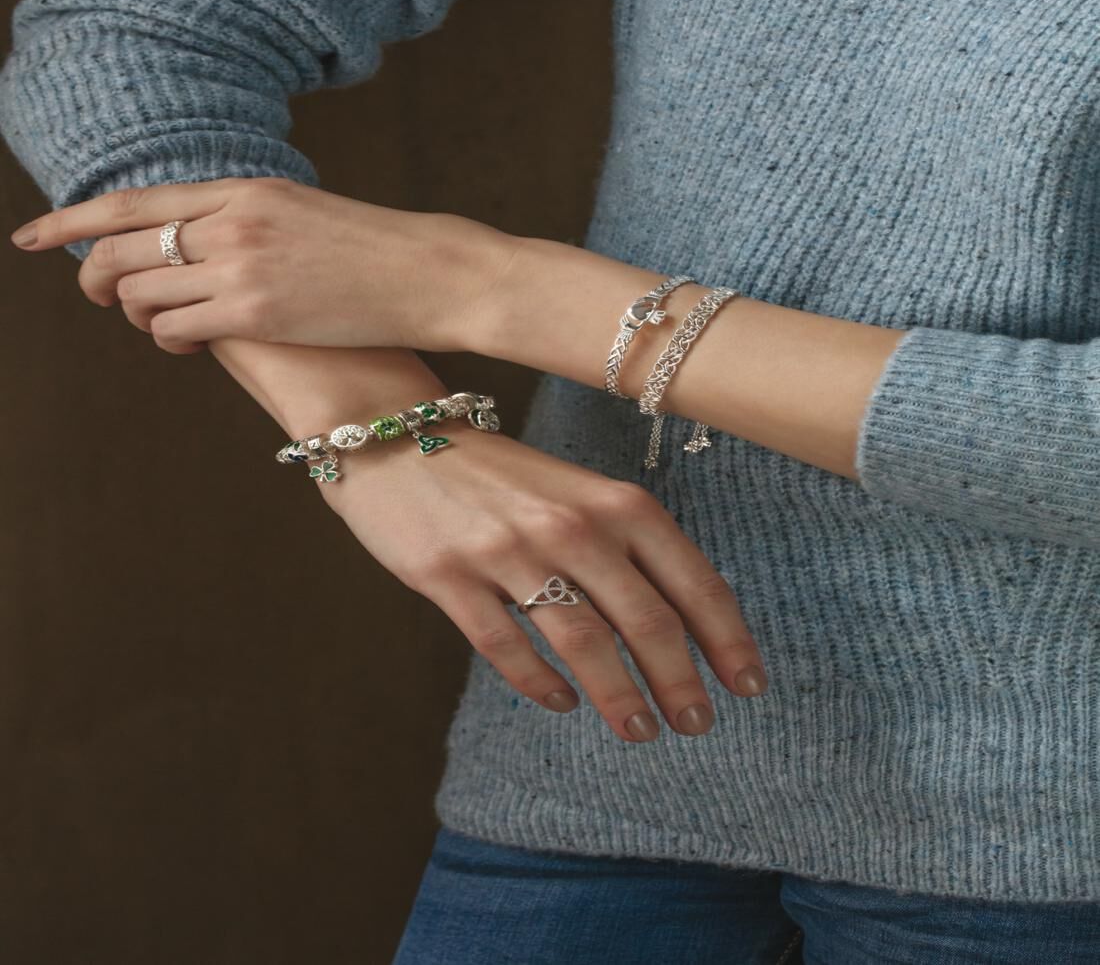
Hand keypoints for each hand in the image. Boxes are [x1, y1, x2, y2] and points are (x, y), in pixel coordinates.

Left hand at [9, 176, 513, 353]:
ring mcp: (242, 267)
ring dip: (142, 315)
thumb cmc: (376, 249)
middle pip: (122, 249)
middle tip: (100, 296)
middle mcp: (232, 222)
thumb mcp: (302, 212)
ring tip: (171, 324)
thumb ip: (244, 218)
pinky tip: (193, 341)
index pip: (132, 203)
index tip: (33, 235)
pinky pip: (175, 329)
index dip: (71, 220)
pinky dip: (170, 339)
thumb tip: (194, 242)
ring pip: (143, 295)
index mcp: (243, 189)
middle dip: (95, 278)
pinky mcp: (256, 314)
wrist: (429, 274)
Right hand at [318, 419, 768, 741]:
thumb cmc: (499, 474)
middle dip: (680, 682)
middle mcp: (571, 525)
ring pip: (583, 642)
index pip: (691, 580)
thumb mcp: (576, 492)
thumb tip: (678, 623)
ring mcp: (508, 550)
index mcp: (614, 502)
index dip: (726, 638)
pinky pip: (505, 646)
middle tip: (695, 724)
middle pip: (646, 620)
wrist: (399, 436)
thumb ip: (624, 545)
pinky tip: (559, 703)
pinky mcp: (450, 576)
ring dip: (618, 696)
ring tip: (639, 731)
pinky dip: (539, 684)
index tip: (747, 685)